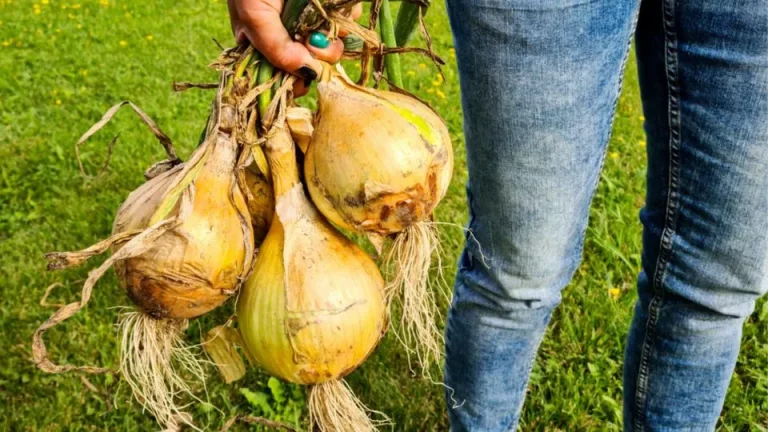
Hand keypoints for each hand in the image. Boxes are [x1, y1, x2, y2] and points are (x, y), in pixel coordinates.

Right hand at [227, 0, 361, 95]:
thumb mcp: (254, 17)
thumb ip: (276, 50)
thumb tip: (307, 75)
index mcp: (266, 47)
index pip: (287, 78)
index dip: (300, 79)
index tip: (308, 75)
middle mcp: (291, 37)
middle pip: (316, 64)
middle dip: (320, 56)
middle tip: (313, 38)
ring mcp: (312, 21)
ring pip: (333, 44)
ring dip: (333, 34)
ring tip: (319, 14)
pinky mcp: (330, 7)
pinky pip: (347, 19)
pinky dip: (345, 13)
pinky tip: (331, 5)